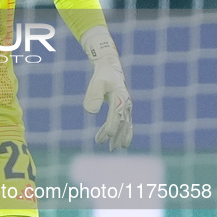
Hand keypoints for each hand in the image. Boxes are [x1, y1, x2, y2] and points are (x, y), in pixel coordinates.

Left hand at [81, 27, 132, 149]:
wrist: (110, 69)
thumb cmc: (102, 76)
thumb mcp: (96, 83)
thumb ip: (93, 95)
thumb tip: (90, 112)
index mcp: (119, 96)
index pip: (116, 114)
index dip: (113, 125)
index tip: (109, 136)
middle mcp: (126, 103)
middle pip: (122, 122)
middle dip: (118, 136)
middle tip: (112, 147)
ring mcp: (126, 107)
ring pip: (124, 125)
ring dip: (119, 136)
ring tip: (111, 148)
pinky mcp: (124, 109)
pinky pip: (123, 123)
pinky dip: (120, 132)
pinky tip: (114, 141)